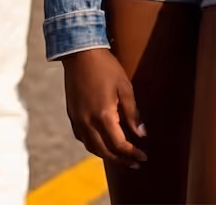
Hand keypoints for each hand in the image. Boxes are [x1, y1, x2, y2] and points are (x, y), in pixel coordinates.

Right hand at [62, 48, 147, 165]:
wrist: (80, 53)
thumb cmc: (106, 67)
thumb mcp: (125, 87)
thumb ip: (133, 113)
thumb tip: (142, 134)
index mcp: (104, 116)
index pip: (120, 145)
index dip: (133, 154)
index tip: (143, 157)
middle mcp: (88, 122)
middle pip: (105, 151)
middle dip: (121, 160)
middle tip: (134, 163)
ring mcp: (78, 119)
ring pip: (92, 147)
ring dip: (107, 155)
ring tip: (120, 157)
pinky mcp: (72, 114)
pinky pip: (82, 137)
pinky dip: (93, 145)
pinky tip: (101, 142)